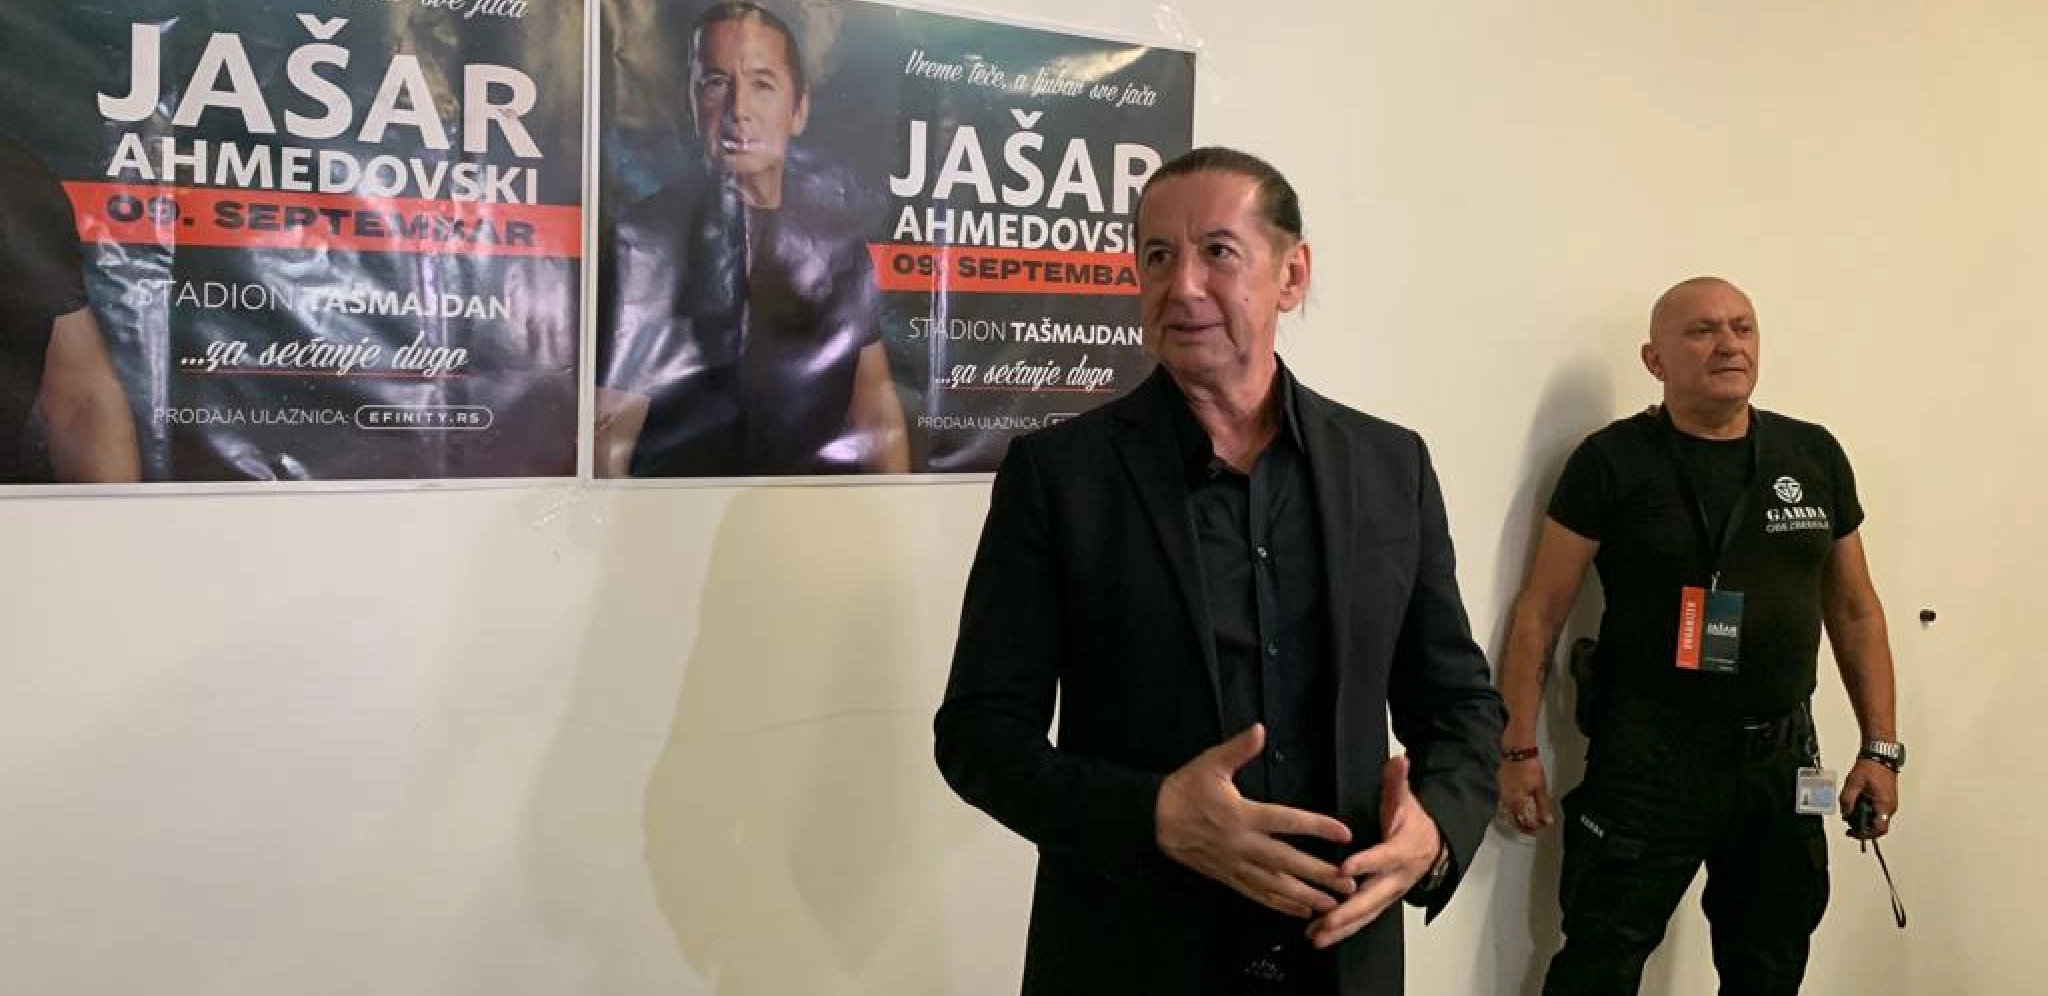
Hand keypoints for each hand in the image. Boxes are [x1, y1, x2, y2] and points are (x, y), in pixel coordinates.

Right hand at [1156, 724, 1357, 917]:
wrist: (1153, 820)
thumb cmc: (1185, 789)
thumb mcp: (1210, 764)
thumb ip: (1238, 749)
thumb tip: (1260, 729)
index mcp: (1243, 815)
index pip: (1287, 821)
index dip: (1317, 826)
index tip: (1344, 833)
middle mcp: (1243, 844)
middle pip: (1287, 861)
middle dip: (1319, 873)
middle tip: (1349, 883)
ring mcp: (1235, 864)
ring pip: (1275, 884)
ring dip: (1305, 895)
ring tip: (1332, 904)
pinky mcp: (1227, 876)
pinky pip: (1257, 894)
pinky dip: (1280, 905)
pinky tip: (1300, 911)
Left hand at [1305, 755, 1441, 949]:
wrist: (1434, 846)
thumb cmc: (1414, 822)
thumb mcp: (1406, 799)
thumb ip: (1398, 782)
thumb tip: (1400, 759)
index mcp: (1402, 850)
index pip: (1383, 858)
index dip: (1366, 864)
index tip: (1344, 870)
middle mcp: (1396, 878)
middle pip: (1373, 897)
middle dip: (1349, 911)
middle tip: (1326, 919)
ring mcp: (1389, 893)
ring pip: (1365, 914)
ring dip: (1341, 927)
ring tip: (1316, 936)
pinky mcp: (1381, 903)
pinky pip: (1362, 919)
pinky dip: (1342, 930)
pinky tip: (1319, 936)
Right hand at [1498, 753, 1553, 832]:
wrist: (1517, 752)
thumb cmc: (1530, 769)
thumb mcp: (1540, 788)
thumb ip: (1543, 806)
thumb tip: (1547, 822)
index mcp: (1516, 803)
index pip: (1524, 822)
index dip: (1534, 827)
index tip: (1543, 826)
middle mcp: (1506, 801)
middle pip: (1514, 820)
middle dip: (1525, 826)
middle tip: (1535, 827)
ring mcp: (1501, 794)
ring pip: (1508, 813)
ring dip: (1518, 818)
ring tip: (1528, 819)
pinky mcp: (1500, 787)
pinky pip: (1506, 804)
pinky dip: (1513, 809)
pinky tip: (1519, 807)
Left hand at [1841, 758, 1898, 838]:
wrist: (1880, 757)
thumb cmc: (1869, 768)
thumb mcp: (1853, 783)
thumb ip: (1847, 800)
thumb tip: (1845, 814)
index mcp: (1884, 805)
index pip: (1879, 829)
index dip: (1866, 834)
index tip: (1853, 833)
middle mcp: (1890, 807)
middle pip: (1876, 826)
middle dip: (1862, 826)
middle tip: (1848, 821)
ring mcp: (1889, 804)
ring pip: (1876, 819)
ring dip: (1863, 818)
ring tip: (1851, 810)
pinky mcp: (1886, 801)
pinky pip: (1877, 812)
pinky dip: (1867, 812)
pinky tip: (1857, 804)